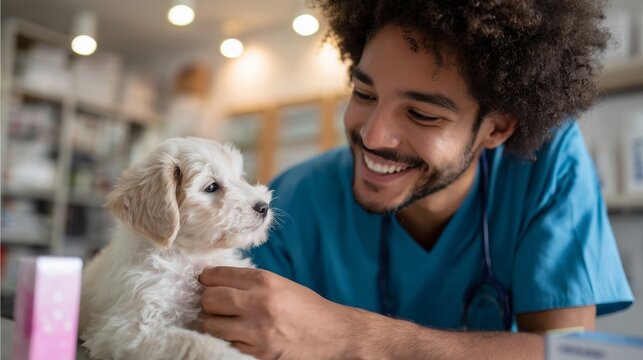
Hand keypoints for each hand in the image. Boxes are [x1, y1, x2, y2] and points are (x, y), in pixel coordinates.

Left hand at [198, 266, 363, 359]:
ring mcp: (257, 331)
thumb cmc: (307, 308)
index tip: (206, 282)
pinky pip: (226, 345)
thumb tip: (215, 280)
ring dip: (215, 323)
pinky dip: (228, 341)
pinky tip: (239, 336)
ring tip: (227, 322)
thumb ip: (250, 282)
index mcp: (264, 281)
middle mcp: (259, 303)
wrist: (334, 334)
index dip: (207, 279)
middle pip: (209, 300)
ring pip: (211, 325)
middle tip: (217, 304)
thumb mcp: (280, 285)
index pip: (216, 276)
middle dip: (209, 302)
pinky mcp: (259, 353)